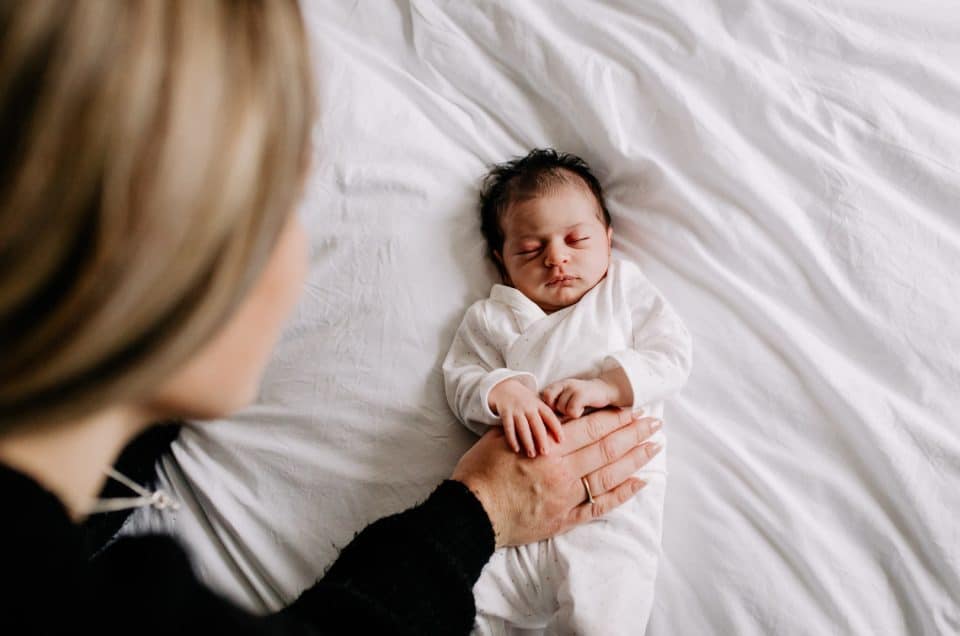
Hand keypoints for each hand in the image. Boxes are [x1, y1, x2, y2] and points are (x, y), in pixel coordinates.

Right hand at [452, 408, 661, 547]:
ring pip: (609, 476)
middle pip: (606, 450)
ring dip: (634, 460)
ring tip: (653, 448)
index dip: (615, 419)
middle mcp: (563, 472)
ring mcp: (566, 498)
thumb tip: (549, 412)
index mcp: (548, 449)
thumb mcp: (500, 437)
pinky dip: (621, 494)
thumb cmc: (479, 472)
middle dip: (633, 435)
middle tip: (654, 424)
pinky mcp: (564, 519)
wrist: (470, 514)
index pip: (591, 429)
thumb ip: (529, 425)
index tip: (633, 411)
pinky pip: (599, 506)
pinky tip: (638, 483)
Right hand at [489, 378, 562, 456]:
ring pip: (523, 427)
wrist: (505, 389)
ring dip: (527, 442)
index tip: (562, 440)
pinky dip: (512, 439)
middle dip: (542, 439)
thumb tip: (563, 437)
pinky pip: (508, 427)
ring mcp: (516, 410)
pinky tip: (516, 449)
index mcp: (539, 405)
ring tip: (531, 454)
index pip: (550, 416)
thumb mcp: (537, 405)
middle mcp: (529, 407)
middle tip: (546, 453)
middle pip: (537, 424)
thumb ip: (547, 418)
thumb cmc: (526, 403)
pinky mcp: (505, 413)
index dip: (556, 428)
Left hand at [541, 378, 615, 418]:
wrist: (604, 389)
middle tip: (568, 409)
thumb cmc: (582, 398)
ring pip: (561, 408)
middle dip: (558, 410)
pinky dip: (577, 413)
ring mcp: (573, 387)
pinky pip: (572, 411)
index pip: (544, 396)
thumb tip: (542, 420)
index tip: (559, 409)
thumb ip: (554, 403)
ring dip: (569, 412)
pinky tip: (582, 409)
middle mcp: (564, 383)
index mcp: (558, 384)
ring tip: (577, 407)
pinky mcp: (582, 394)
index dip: (550, 406)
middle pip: (551, 404)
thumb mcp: (566, 396)